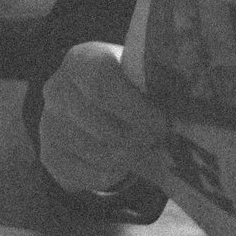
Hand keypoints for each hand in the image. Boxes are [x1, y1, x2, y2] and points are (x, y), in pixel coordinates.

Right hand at [38, 41, 169, 196]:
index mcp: (81, 60)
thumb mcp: (140, 74)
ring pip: (97, 154)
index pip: (102, 83)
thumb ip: (157, 84)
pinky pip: (84, 175)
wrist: (95, 101)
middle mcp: (57, 89)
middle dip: (138, 140)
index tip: (163, 123)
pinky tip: (124, 166)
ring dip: (130, 160)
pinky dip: (111, 176)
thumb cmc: (129, 85)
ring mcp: (49, 123)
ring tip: (147, 152)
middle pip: (102, 126)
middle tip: (160, 143)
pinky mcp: (49, 154)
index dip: (136, 108)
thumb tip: (186, 110)